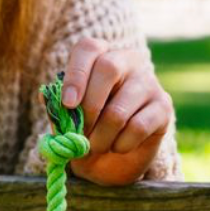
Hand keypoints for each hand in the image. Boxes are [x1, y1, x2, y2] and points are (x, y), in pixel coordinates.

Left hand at [60, 39, 173, 185]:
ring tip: (96, 147)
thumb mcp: (67, 123)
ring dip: (101, 137)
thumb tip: (46, 96)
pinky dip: (120, 144)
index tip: (68, 104)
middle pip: (108, 68)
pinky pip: (137, 127)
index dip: (76, 74)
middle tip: (80, 134)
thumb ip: (58, 110)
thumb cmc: (88, 133)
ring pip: (118, 109)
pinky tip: (118, 147)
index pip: (88, 48)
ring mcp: (149, 82)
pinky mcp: (163, 107)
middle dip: (89, 108)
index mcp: (101, 56)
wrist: (114, 162)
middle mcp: (129, 61)